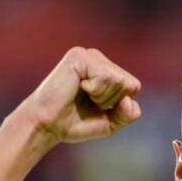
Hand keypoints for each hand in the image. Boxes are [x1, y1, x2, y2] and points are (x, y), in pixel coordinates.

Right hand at [16, 47, 142, 145]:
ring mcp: (89, 55)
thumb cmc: (75, 122)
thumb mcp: (111, 122)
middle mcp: (99, 58)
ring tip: (82, 95)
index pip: (134, 87)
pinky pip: (106, 77)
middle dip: (111, 101)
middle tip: (87, 102)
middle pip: (129, 84)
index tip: (97, 107)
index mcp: (107, 70)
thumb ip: (128, 113)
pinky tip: (79, 88)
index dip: (119, 105)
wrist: (47, 126)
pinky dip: (95, 90)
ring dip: (102, 97)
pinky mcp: (79, 56)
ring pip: (119, 80)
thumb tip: (128, 99)